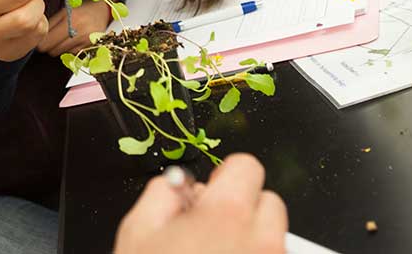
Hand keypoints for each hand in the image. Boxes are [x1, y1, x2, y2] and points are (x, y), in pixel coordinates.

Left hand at [37, 0, 111, 55]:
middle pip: (53, 50)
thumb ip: (52, 23)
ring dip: (60, 48)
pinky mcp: (91, 47)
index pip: (46, 41)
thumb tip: (37, 36)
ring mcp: (86, 40)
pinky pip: (73, 55)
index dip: (41, 42)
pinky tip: (75, 41)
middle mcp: (79, 31)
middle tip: (53, 38)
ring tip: (65, 38)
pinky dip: (71, 50)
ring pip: (62, 54)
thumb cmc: (83, 8)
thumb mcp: (65, 10)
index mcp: (69, 18)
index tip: (40, 40)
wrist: (104, 9)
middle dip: (50, 46)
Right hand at [114, 154, 287, 253]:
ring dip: (252, 244)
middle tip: (212, 233)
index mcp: (226, 216)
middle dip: (243, 211)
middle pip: (269, 204)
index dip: (226, 177)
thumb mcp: (136, 233)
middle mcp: (261, 243)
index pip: (247, 167)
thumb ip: (162, 193)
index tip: (213, 193)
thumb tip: (179, 184)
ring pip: (275, 240)